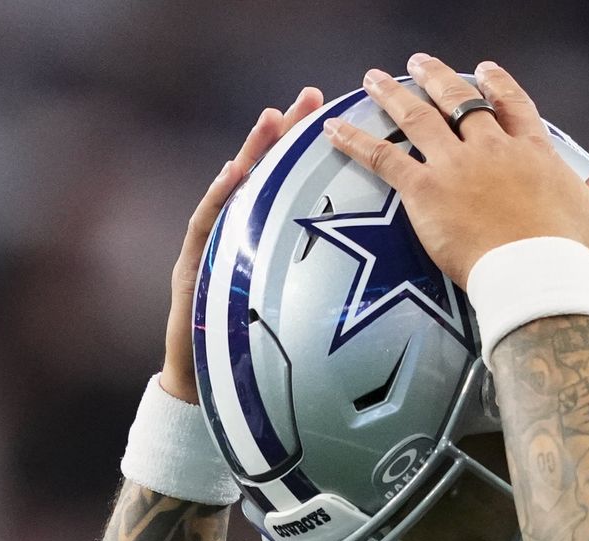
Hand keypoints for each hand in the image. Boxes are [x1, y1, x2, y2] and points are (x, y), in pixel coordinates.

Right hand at [160, 87, 325, 402]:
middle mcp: (244, 236)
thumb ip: (334, 290)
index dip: (317, 151)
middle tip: (310, 97)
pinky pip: (207, 226)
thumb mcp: (307, 316)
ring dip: (253, 153)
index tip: (344, 115)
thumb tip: (393, 279)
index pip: (297, 187)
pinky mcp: (195, 266)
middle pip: (268, 177)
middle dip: (287, 135)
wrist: (211, 394)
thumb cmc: (262, 354)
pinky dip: (219, 198)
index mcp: (273, 243)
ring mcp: (216, 247)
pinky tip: (233, 174)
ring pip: (236, 192)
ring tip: (271, 119)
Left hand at [324, 55, 588, 284]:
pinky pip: (384, 157)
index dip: (496, 85)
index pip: (513, 106)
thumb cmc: (569, 255)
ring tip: (375, 79)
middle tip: (418, 64)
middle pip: (460, 102)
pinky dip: (357, 139)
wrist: (536, 277)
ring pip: (419, 117)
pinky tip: (334, 127)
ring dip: (393, 95)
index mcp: (533, 152)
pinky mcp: (425, 190)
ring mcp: (457, 165)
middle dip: (437, 79)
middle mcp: (492, 148)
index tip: (484, 72)